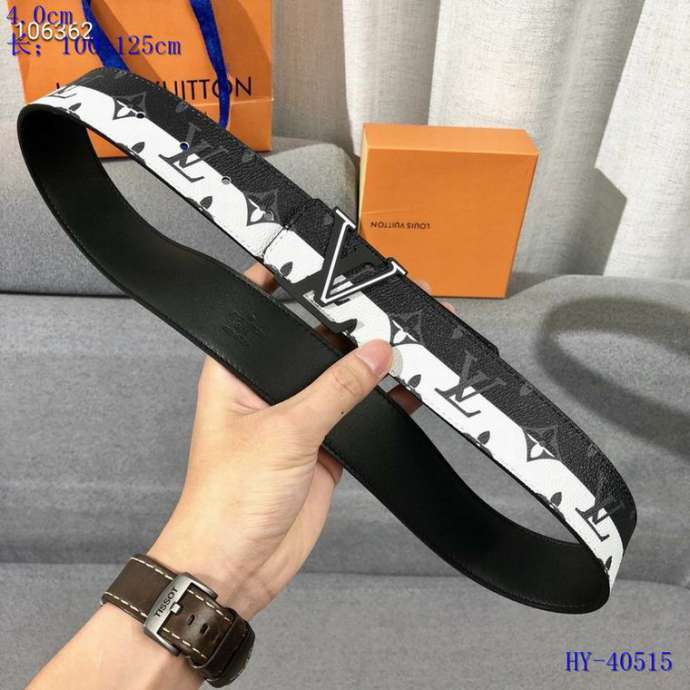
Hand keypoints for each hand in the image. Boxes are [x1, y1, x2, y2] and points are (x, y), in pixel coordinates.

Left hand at [149, 264, 451, 618]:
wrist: (237, 564)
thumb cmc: (226, 500)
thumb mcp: (285, 432)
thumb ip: (335, 390)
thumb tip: (373, 355)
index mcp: (237, 372)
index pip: (263, 313)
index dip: (288, 285)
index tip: (319, 263)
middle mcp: (267, 389)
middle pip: (313, 344)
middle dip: (348, 325)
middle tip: (383, 304)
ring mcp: (298, 417)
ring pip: (340, 379)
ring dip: (371, 364)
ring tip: (405, 339)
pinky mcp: (323, 446)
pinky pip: (358, 413)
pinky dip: (383, 402)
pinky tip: (407, 389)